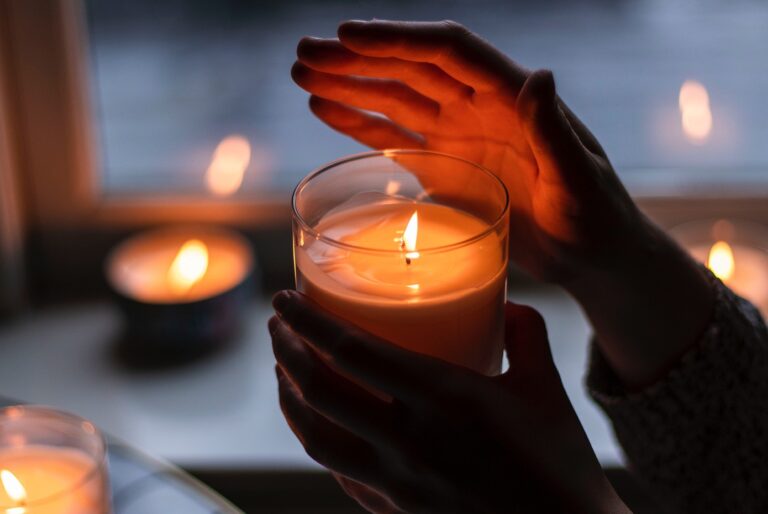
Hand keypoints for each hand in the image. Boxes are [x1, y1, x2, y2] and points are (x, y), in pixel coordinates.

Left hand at [270, 290, 627, 512]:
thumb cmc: (561, 466)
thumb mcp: (547, 388)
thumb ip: (526, 334)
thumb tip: (505, 303)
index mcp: (445, 399)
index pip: (352, 351)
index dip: (308, 320)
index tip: (285, 297)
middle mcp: (410, 441)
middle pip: (319, 391)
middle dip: (286, 351)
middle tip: (278, 325)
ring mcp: (397, 484)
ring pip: (316, 438)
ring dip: (288, 398)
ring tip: (283, 372)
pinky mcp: (395, 512)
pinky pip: (339, 474)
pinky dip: (318, 442)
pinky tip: (317, 426)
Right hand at [292, 20, 714, 387]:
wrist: (589, 254)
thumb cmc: (595, 215)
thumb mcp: (578, 176)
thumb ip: (553, 129)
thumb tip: (540, 75)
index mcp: (510, 97)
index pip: (447, 52)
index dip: (398, 40)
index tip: (348, 35)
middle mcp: (478, 107)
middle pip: (408, 70)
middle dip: (356, 59)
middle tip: (305, 53)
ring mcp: (457, 136)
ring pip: (393, 100)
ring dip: (348, 85)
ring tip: (302, 73)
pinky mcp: (444, 168)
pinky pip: (394, 138)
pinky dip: (359, 123)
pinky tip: (325, 110)